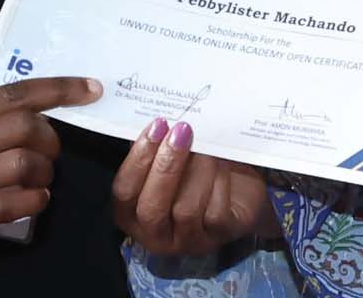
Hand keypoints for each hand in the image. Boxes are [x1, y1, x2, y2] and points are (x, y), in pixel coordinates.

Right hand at [0, 76, 100, 275]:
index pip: (11, 94)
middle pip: (23, 127)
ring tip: (40, 182)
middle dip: (52, 140)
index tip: (91, 89)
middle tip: (51, 154)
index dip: (58, 89)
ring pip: (22, 164)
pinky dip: (34, 201)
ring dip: (45, 174)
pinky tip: (33, 202)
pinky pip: (11, 203)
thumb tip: (29, 114)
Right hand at [112, 119, 277, 257]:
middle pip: (152, 206)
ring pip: (186, 209)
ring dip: (197, 170)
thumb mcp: (169, 161)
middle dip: (166, 166)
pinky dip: (218, 182)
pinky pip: (215, 213)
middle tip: (181, 131)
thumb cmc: (193, 172)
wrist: (237, 192)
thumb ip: (156, 148)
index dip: (138, 158)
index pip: (125, 190)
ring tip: (206, 144)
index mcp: (131, 213)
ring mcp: (187, 240)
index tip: (156, 125)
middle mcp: (155, 233)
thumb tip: (156, 121)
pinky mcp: (218, 237)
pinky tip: (222, 161)